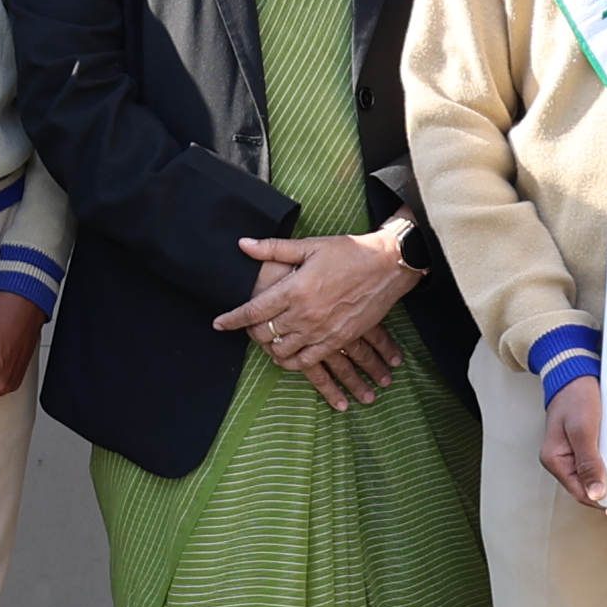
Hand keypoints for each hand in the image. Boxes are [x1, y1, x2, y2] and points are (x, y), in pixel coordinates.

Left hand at [225, 229, 416, 408]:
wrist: (388, 265)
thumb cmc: (348, 252)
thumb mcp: (310, 245)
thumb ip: (273, 248)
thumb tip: (243, 245)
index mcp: (294, 288)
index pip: (253, 311)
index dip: (231, 319)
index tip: (218, 323)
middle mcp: (305, 313)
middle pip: (264, 333)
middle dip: (250, 332)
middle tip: (248, 326)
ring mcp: (322, 330)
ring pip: (282, 351)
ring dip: (270, 347)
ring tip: (267, 339)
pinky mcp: (338, 340)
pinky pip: (307, 361)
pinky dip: (292, 361)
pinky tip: (287, 355)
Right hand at [540, 373, 606, 531]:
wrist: (575, 371)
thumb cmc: (576, 396)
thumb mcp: (583, 428)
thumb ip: (588, 461)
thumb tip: (595, 494)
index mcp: (556, 461)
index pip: (581, 493)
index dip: (604, 500)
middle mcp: (564, 461)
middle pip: (589, 488)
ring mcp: (574, 454)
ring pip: (596, 477)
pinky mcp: (586, 445)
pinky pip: (600, 463)